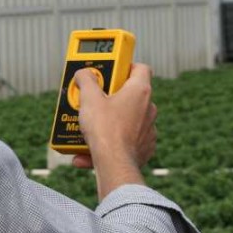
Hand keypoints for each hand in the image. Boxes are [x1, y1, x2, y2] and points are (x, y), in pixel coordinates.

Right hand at [72, 64, 157, 199]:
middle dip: (111, 97)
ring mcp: (149, 129)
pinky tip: (92, 149)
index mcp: (140, 91)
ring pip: (128, 119)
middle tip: (94, 99)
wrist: (115, 165)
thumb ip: (86, 80)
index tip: (111, 71)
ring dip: (110, 121)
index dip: (125, 66)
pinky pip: (126, 140)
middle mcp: (149, 108)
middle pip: (130, 95)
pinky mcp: (144, 148)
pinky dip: (112, 143)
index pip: (140, 68)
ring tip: (89, 127)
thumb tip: (83, 73)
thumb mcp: (89, 98)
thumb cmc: (105, 131)